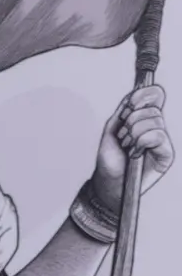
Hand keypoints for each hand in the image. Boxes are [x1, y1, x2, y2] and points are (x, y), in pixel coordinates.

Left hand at [92, 84, 173, 209]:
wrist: (109, 181)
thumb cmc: (110, 159)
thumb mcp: (112, 129)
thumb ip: (124, 111)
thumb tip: (134, 94)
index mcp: (143, 119)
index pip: (155, 97)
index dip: (145, 95)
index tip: (131, 103)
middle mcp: (156, 128)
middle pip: (153, 109)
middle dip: (131, 122)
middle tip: (123, 138)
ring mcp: (162, 141)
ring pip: (155, 121)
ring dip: (134, 134)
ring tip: (127, 147)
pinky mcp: (167, 154)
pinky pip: (158, 136)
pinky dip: (142, 142)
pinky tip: (135, 153)